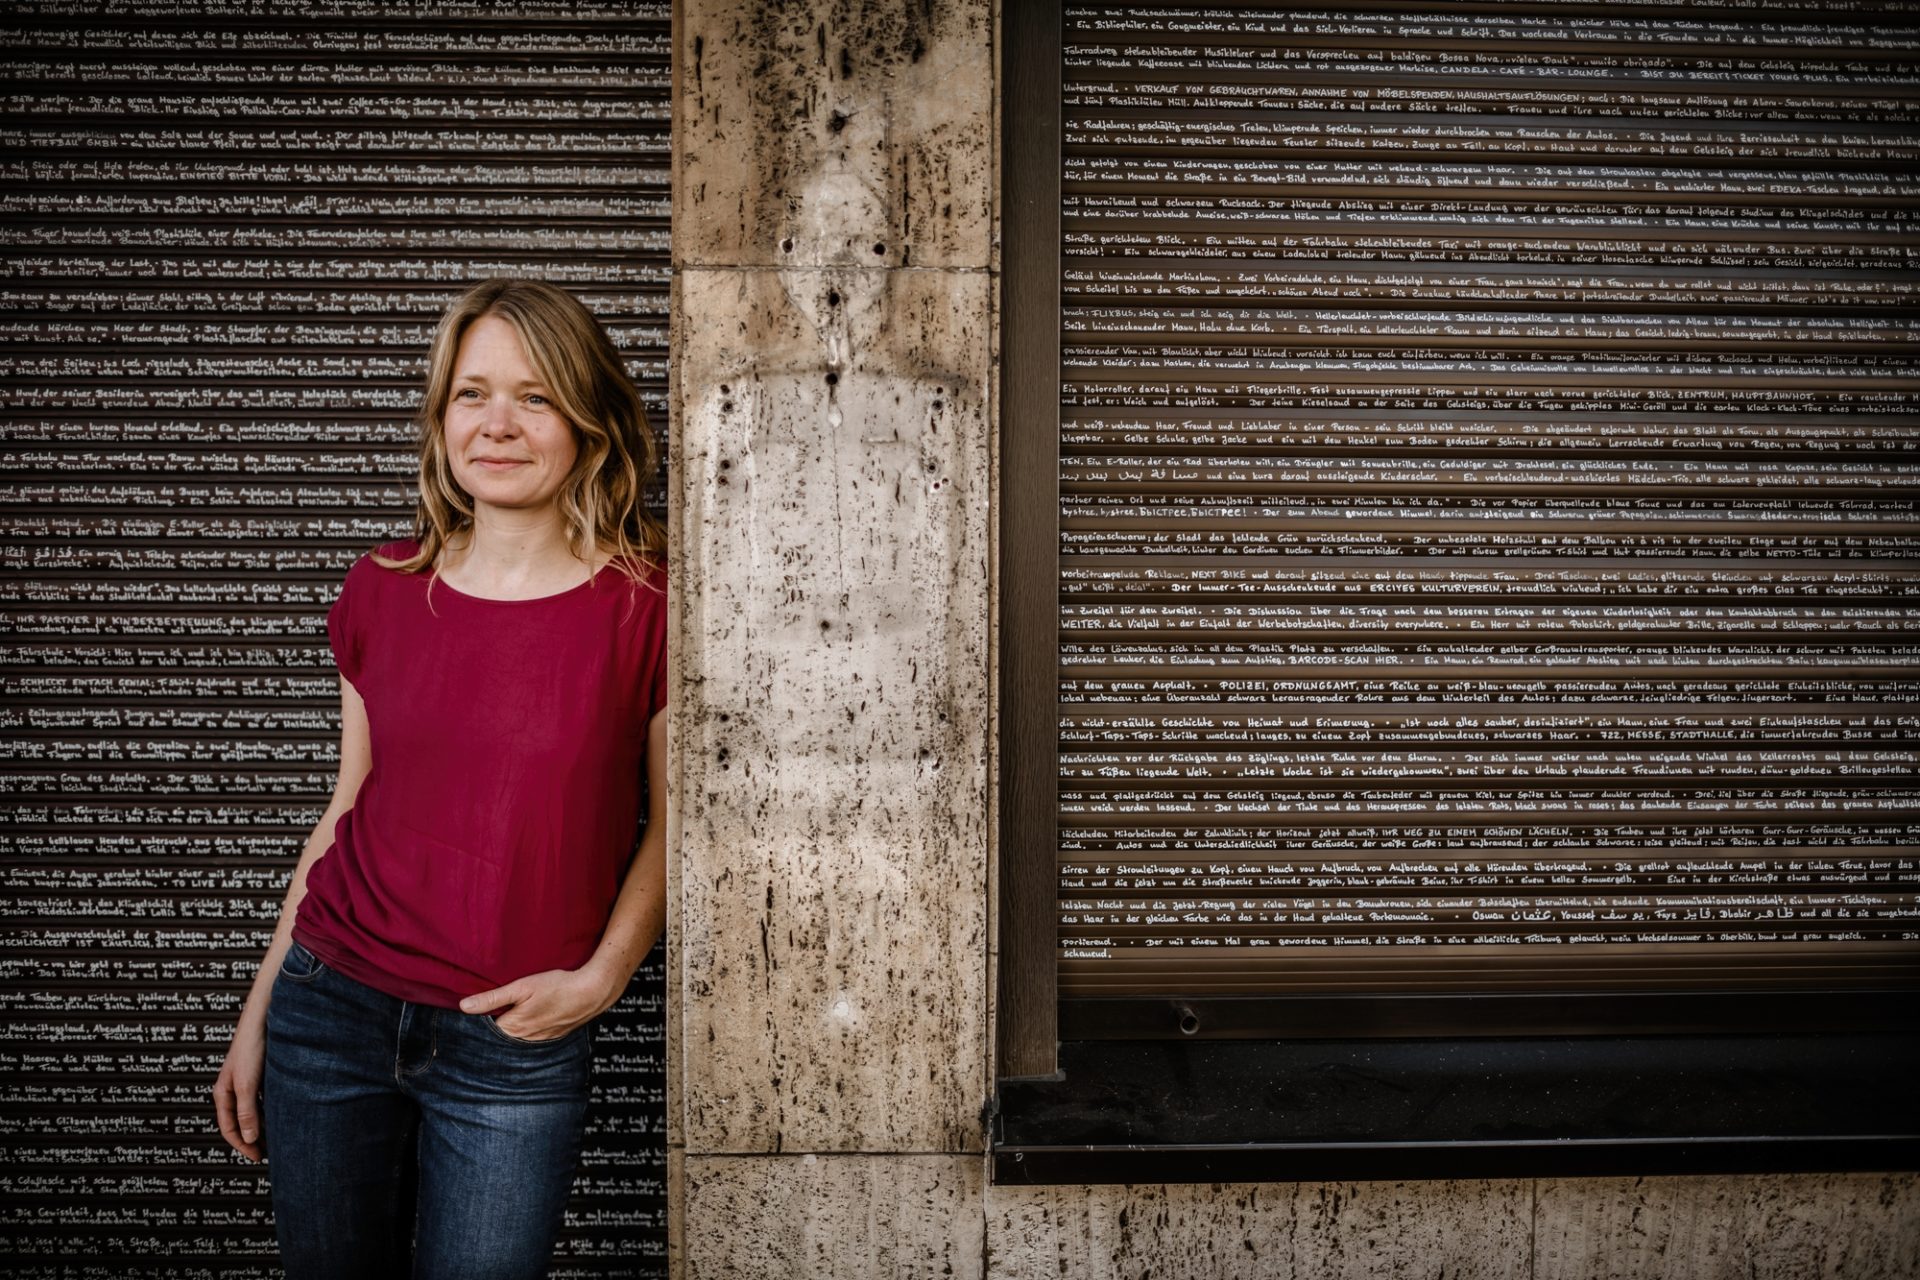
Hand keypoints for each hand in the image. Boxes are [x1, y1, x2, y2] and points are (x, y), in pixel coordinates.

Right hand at [213, 1016, 266, 1161]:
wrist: (264, 1017)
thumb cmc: (252, 1047)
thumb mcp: (247, 1084)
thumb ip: (247, 1112)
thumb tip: (249, 1138)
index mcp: (223, 1093)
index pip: (229, 1128)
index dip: (242, 1145)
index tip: (258, 1157)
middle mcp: (232, 1088)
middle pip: (240, 1121)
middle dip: (252, 1138)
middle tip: (268, 1152)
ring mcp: (245, 1080)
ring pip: (252, 1110)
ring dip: (261, 1124)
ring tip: (277, 1137)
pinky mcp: (259, 1073)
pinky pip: (262, 1098)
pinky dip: (269, 1109)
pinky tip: (282, 1114)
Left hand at [458, 965, 623, 1041]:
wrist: (592, 992)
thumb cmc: (558, 986)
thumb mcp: (522, 986)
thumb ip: (492, 998)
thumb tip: (464, 1007)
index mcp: (514, 1027)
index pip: (486, 1031)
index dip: (480, 1021)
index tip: (476, 1012)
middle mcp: (525, 1039)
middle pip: (502, 1037)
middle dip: (496, 1027)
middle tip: (494, 1011)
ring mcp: (540, 1039)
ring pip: (518, 1038)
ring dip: (513, 1029)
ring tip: (514, 1014)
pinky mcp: (553, 1036)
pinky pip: (533, 1038)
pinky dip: (529, 1030)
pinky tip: (533, 1017)